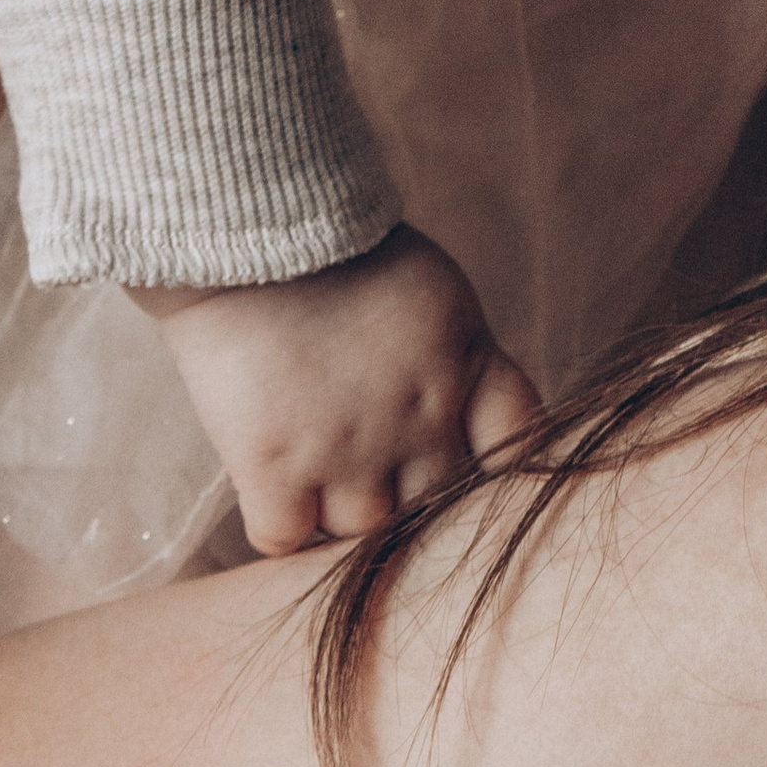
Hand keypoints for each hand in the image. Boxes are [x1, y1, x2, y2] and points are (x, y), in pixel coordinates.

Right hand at [142, 227, 539, 552]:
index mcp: (466, 365)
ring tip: (318, 473)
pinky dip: (280, 525)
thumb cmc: (340, 243)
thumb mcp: (434, 292)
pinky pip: (285, 539)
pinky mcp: (276, 471)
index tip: (468, 467)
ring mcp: (348, 454)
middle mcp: (419, 420)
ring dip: (342, 513)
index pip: (516, 447)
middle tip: (377, 471)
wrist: (250, 226)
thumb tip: (454, 414)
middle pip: (436, 506)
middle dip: (414, 497)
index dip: (496, 468)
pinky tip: (275, 489)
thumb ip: (455, 357)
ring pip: (361, 534)